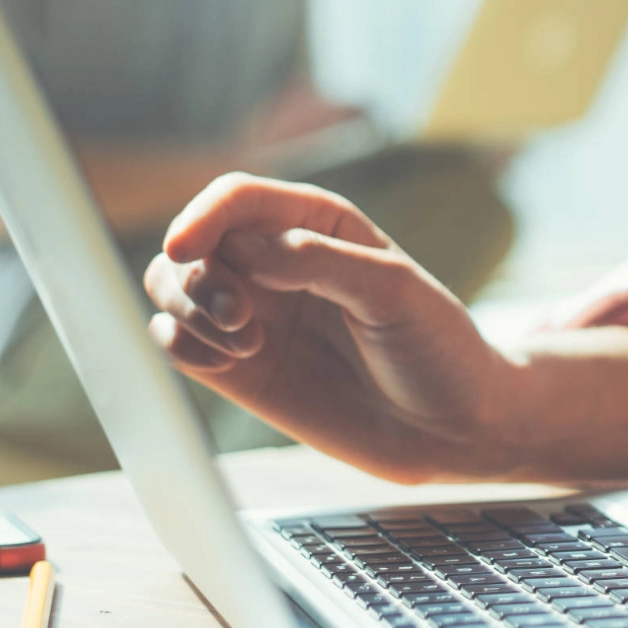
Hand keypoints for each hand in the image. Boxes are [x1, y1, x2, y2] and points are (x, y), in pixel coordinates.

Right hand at [143, 173, 521, 481]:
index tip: (186, 247)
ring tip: (245, 345)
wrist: (455, 428)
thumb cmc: (439, 348)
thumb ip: (318, 260)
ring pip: (172, 289)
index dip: (202, 216)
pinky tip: (226, 364)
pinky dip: (179, 345)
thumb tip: (242, 249)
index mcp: (316, 224)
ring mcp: (254, 317)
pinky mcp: (241, 370)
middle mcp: (275, 264)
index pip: (237, 199)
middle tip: (239, 320)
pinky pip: (177, 343)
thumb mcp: (393, 291)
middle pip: (192, 244)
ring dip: (186, 310)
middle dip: (197, 277)